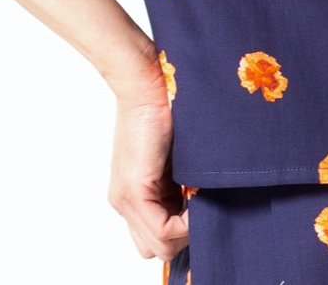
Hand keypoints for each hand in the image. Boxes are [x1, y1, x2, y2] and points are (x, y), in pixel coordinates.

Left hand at [107, 55, 188, 262]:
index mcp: (132, 194)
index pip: (156, 238)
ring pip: (159, 244)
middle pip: (156, 247)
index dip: (184, 232)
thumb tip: (203, 205)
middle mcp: (124, 201)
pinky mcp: (134, 188)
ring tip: (201, 198)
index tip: (203, 210)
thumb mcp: (174, 155)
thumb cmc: (166, 107)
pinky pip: (162, 229)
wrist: (147, 80)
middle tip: (201, 206)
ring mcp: (126, 197)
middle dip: (184, 234)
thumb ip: (180, 183)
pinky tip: (199, 198)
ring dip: (186, 228)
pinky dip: (186, 222)